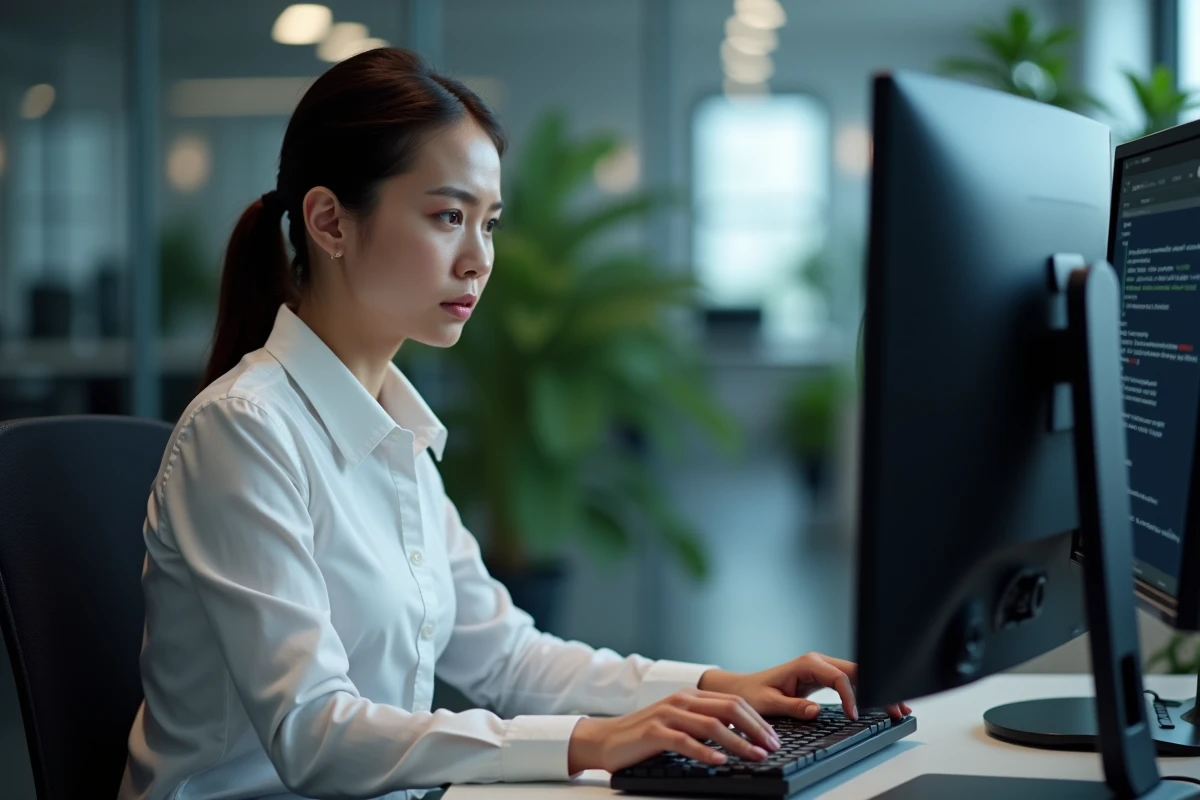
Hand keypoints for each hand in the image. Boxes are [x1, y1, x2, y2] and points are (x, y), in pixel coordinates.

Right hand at [567, 688, 781, 773]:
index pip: (734, 702)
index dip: (757, 720)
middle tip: (772, 746)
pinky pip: (685, 741)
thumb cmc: (645, 735)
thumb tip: (740, 733)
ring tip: (755, 755)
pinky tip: (720, 761)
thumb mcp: (679, 723)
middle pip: (728, 709)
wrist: (606, 739)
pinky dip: (705, 751)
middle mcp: (681, 700)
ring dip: (738, 742)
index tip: (774, 738)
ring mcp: (667, 714)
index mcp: (691, 696)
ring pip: (711, 724)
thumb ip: (704, 722)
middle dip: (755, 728)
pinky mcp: (654, 732)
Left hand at [698, 652, 912, 721]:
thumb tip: (816, 711)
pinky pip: (850, 681)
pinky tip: (881, 701)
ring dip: (877, 688)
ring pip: (858, 674)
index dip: (851, 696)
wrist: (743, 689)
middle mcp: (817, 661)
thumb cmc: (753, 694)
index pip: (839, 677)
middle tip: (898, 707)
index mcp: (807, 664)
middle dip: (878, 688)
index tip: (855, 715)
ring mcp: (822, 667)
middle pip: (856, 671)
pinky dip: (867, 690)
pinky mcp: (824, 676)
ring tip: (900, 706)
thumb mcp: (770, 703)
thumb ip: (793, 707)